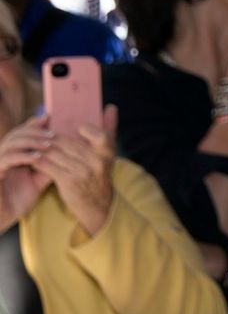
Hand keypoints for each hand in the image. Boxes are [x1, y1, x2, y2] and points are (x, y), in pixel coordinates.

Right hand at [0, 119, 52, 233]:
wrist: (1, 217)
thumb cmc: (16, 200)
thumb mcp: (35, 182)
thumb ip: (46, 168)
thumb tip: (64, 156)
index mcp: (10, 155)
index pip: (21, 134)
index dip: (34, 126)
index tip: (52, 121)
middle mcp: (1, 155)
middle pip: (16, 134)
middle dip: (35, 131)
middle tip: (53, 133)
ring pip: (10, 143)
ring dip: (30, 141)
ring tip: (49, 143)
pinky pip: (6, 159)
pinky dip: (22, 156)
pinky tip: (37, 157)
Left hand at [31, 107, 118, 238]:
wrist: (99, 207)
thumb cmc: (100, 176)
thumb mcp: (107, 155)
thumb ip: (109, 130)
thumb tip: (111, 107)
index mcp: (106, 153)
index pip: (100, 135)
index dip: (87, 130)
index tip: (79, 128)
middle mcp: (96, 162)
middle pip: (65, 141)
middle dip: (48, 137)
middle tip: (36, 133)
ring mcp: (82, 172)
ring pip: (53, 151)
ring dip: (40, 148)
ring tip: (31, 145)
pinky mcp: (68, 181)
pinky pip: (47, 164)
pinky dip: (37, 160)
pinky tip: (33, 158)